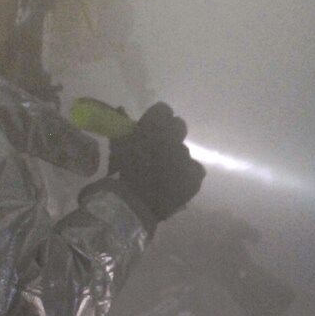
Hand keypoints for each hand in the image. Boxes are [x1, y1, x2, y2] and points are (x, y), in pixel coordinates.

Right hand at [109, 102, 204, 221]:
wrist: (134, 206)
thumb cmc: (122, 173)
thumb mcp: (118, 146)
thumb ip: (124, 127)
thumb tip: (122, 110)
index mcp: (155, 127)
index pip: (164, 109)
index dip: (158, 118)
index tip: (151, 128)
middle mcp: (175, 138)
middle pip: (179, 126)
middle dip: (170, 135)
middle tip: (158, 150)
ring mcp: (187, 157)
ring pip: (184, 151)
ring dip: (175, 158)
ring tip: (163, 173)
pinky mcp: (196, 175)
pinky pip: (194, 169)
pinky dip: (187, 175)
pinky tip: (175, 183)